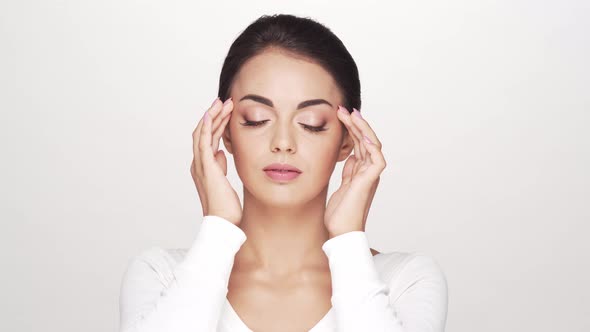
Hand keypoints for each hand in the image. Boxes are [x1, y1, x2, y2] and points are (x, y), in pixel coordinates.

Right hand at [190, 97, 241, 224]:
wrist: (223, 222)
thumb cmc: (225, 205)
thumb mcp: (224, 180)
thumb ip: (220, 165)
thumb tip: (221, 152)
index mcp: (203, 165)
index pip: (208, 138)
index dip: (216, 123)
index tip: (226, 110)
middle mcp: (199, 163)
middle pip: (203, 132)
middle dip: (214, 114)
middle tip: (225, 100)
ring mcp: (200, 165)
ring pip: (203, 133)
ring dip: (212, 116)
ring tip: (222, 102)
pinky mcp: (206, 168)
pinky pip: (203, 143)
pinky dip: (206, 128)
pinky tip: (210, 115)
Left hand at [324, 106, 386, 237]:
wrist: (341, 232)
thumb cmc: (340, 214)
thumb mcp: (342, 186)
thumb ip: (349, 171)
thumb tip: (351, 156)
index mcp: (361, 171)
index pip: (359, 143)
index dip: (352, 128)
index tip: (340, 115)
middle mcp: (368, 171)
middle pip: (366, 140)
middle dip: (356, 123)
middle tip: (343, 109)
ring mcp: (370, 176)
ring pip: (372, 145)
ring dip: (362, 129)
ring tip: (351, 115)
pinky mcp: (369, 182)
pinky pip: (377, 160)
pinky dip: (372, 147)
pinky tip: (361, 136)